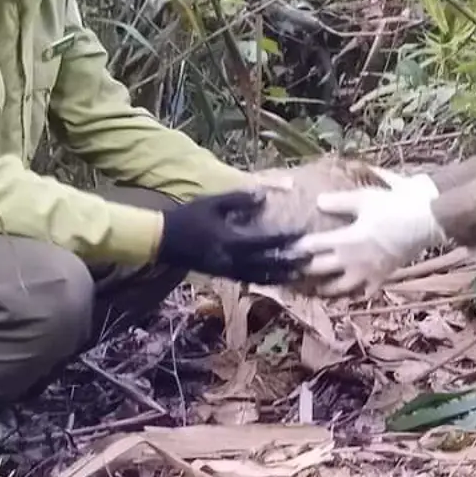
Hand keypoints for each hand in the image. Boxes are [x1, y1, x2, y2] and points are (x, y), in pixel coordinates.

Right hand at [156, 190, 307, 283]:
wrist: (164, 240)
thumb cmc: (189, 217)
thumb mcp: (212, 203)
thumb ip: (238, 200)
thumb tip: (264, 196)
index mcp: (229, 240)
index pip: (264, 242)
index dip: (284, 239)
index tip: (302, 234)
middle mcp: (231, 259)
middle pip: (267, 264)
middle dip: (289, 262)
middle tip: (311, 259)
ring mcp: (227, 270)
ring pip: (260, 277)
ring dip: (281, 276)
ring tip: (300, 274)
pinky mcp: (223, 275)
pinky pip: (250, 280)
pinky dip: (266, 280)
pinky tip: (278, 278)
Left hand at [294, 171, 444, 297]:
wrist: (425, 221)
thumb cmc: (393, 207)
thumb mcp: (363, 199)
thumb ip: (338, 202)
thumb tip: (317, 202)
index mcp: (344, 240)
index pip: (312, 246)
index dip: (295, 248)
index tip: (282, 249)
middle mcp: (351, 260)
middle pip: (319, 269)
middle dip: (302, 270)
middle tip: (289, 272)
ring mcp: (366, 273)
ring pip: (339, 288)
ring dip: (324, 289)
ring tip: (314, 289)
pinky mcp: (382, 278)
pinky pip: (364, 292)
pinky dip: (354, 294)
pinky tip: (349, 294)